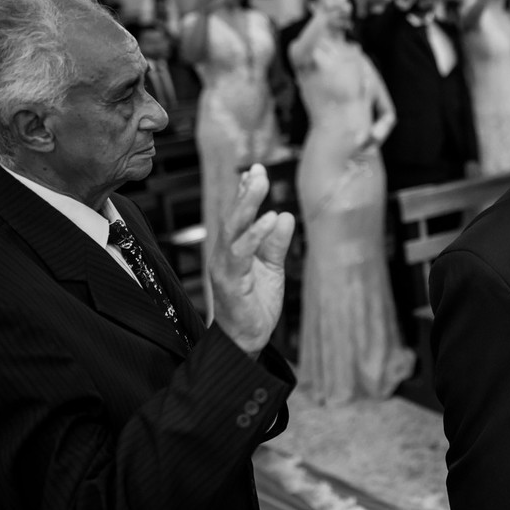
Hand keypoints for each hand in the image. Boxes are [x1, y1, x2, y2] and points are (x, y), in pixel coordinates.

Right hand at [208, 164, 295, 356]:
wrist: (245, 340)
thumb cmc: (255, 304)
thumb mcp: (272, 269)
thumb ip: (276, 243)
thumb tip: (284, 215)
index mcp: (233, 249)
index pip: (238, 216)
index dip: (244, 193)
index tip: (255, 170)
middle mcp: (224, 254)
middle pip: (233, 217)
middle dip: (245, 191)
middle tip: (257, 169)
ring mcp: (225, 267)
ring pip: (233, 229)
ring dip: (246, 204)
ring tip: (260, 182)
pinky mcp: (231, 282)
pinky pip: (241, 254)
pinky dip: (255, 235)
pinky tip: (269, 218)